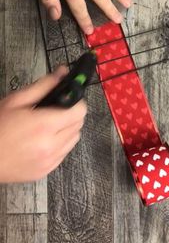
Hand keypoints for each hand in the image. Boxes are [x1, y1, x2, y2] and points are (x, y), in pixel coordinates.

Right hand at [0, 66, 86, 182]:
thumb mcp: (16, 100)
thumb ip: (43, 85)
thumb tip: (61, 73)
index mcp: (44, 125)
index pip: (79, 111)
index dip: (76, 101)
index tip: (69, 99)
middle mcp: (50, 145)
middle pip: (79, 125)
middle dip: (71, 114)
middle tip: (56, 110)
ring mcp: (49, 160)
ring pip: (74, 139)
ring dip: (67, 130)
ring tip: (50, 125)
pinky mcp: (46, 170)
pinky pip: (64, 153)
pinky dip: (60, 144)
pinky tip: (45, 140)